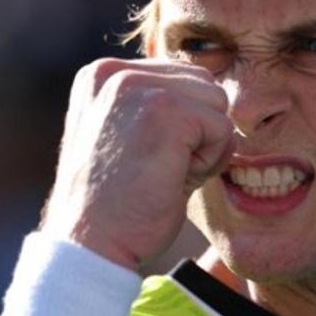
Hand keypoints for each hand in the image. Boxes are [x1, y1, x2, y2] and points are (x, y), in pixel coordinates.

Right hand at [40, 58, 235, 270]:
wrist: (92, 243)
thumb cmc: (115, 205)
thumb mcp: (129, 140)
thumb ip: (162, 110)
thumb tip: (217, 100)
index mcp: (104, 75)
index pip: (181, 78)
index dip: (184, 126)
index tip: (146, 159)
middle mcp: (116, 72)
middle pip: (204, 85)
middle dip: (198, 131)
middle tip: (161, 169)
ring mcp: (139, 87)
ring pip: (216, 103)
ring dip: (205, 145)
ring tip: (165, 172)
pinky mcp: (166, 110)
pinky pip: (223, 128)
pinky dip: (209, 161)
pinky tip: (173, 179)